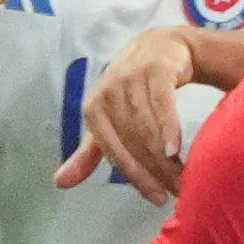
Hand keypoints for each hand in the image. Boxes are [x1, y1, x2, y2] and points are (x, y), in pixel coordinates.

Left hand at [55, 26, 196, 200]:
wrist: (160, 46)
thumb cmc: (131, 90)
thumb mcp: (108, 120)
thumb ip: (89, 153)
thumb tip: (59, 183)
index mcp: (94, 109)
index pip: (113, 150)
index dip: (136, 176)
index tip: (156, 197)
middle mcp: (109, 92)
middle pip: (134, 141)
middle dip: (156, 170)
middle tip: (177, 190)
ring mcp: (132, 78)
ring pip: (147, 126)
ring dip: (166, 156)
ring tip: (184, 176)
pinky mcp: (155, 69)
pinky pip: (162, 104)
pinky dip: (169, 128)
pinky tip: (176, 149)